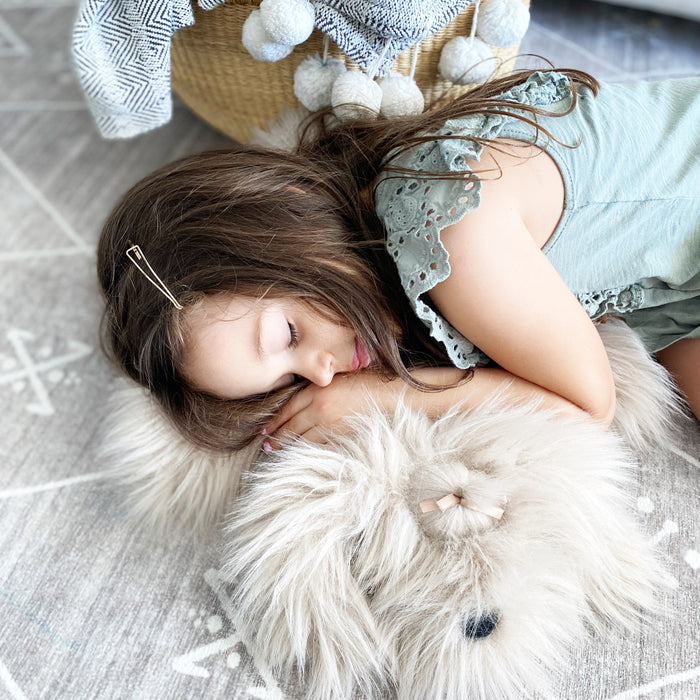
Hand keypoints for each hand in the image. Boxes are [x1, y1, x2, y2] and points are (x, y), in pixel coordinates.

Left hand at [262, 371, 402, 450]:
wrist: (387, 394)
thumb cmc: (364, 381)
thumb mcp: (335, 377)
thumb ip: (317, 387)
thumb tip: (299, 400)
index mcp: (316, 391)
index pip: (288, 409)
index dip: (275, 421)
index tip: (265, 429)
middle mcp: (319, 408)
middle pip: (292, 426)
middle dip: (277, 437)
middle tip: (266, 445)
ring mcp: (329, 424)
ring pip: (302, 439)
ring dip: (288, 446)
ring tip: (277, 451)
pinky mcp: (340, 435)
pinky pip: (318, 445)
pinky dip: (307, 449)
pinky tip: (301, 452)